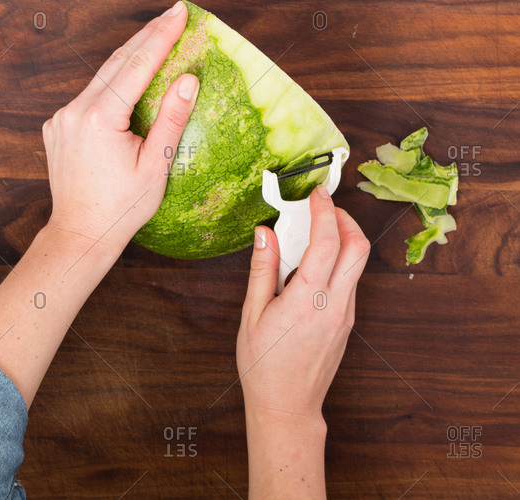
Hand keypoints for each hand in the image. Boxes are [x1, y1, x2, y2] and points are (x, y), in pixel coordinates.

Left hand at [42, 1, 198, 251]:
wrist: (81, 232)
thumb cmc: (121, 207)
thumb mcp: (155, 166)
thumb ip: (171, 119)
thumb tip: (188, 80)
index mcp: (100, 119)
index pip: (137, 65)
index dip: (161, 36)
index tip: (179, 12)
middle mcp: (74, 111)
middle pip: (117, 62)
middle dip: (147, 36)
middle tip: (172, 15)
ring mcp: (62, 117)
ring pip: (101, 77)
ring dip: (129, 58)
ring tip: (156, 41)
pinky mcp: (57, 125)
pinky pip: (89, 95)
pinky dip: (111, 83)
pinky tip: (129, 79)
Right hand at [238, 185, 369, 422]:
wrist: (287, 406)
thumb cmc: (263, 365)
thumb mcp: (252, 314)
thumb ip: (262, 269)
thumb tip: (265, 234)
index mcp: (307, 299)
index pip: (327, 242)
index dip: (325, 211)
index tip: (317, 194)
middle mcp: (335, 304)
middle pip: (359, 247)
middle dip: (346, 219)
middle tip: (324, 209)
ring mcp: (345, 314)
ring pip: (358, 264)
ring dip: (343, 240)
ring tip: (313, 237)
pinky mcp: (347, 322)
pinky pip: (350, 282)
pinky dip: (338, 262)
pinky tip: (313, 268)